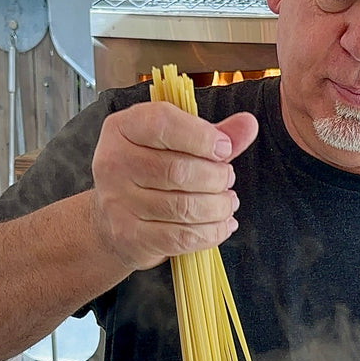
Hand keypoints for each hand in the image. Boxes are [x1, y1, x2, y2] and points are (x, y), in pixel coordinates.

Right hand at [90, 101, 258, 272]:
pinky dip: (211, 232)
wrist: (111, 220)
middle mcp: (114, 162)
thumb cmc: (149, 174)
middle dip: (216, 177)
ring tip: (228, 203)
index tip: (224, 149)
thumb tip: (248, 125)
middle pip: (178, 170)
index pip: (163, 123)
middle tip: (228, 180)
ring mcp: (118, 202)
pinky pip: (181, 237)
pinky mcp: (129, 236)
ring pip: (183, 206)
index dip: (202, 136)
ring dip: (218, 207)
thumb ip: (211, 134)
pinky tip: (222, 225)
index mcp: (124, 128)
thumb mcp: (175, 144)